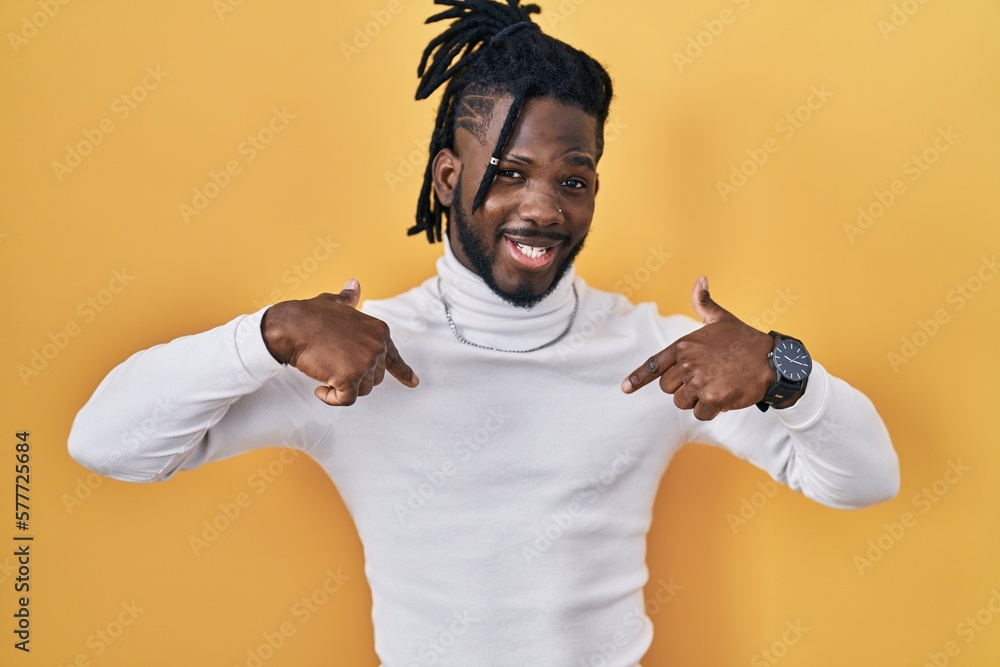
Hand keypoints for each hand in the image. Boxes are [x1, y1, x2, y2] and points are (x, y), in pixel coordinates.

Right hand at [261, 279, 418, 405]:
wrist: (291, 326)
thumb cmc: (309, 315)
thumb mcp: (334, 302)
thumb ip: (348, 298)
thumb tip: (354, 284)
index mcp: (379, 330)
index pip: (393, 357)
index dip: (403, 371)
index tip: (413, 382)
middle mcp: (377, 346)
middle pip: (374, 378)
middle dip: (355, 377)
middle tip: (333, 366)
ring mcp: (365, 362)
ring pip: (362, 390)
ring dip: (342, 388)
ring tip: (325, 372)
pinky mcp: (351, 378)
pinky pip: (346, 400)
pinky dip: (332, 399)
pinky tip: (320, 390)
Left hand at [621, 276, 783, 420]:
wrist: (773, 361)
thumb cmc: (744, 340)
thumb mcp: (721, 319)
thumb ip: (704, 303)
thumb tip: (701, 279)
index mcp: (684, 345)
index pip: (654, 365)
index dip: (637, 378)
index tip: (625, 389)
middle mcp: (687, 363)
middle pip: (668, 388)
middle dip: (683, 387)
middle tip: (706, 378)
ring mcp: (698, 381)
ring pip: (682, 402)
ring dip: (696, 400)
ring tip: (717, 385)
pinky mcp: (712, 399)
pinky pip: (699, 413)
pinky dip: (710, 410)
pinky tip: (725, 396)